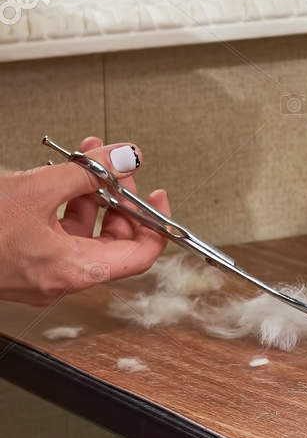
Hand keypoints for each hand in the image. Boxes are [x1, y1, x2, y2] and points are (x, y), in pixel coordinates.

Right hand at [0, 137, 169, 304]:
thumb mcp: (37, 189)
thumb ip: (90, 172)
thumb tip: (126, 158)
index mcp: (74, 271)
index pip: (140, 255)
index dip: (156, 223)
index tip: (156, 195)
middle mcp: (60, 279)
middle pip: (112, 240)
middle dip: (117, 196)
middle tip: (113, 166)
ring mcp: (39, 274)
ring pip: (81, 233)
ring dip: (88, 193)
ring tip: (84, 158)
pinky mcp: (20, 264)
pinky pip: (55, 234)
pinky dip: (61, 204)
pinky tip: (55, 177)